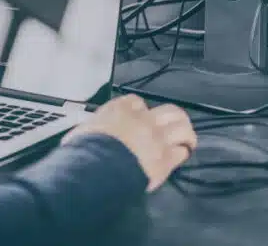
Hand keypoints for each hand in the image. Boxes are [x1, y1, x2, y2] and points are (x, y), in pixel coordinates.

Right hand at [64, 95, 195, 190]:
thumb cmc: (84, 149)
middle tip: (171, 125)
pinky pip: (181, 152)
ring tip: (184, 140)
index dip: (140, 109)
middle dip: (172, 117)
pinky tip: (179, 156)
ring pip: (183, 126)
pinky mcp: (165, 159)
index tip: (139, 117)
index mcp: (120, 110)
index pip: (136, 101)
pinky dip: (181, 153)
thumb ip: (93, 128)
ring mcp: (157, 138)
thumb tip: (86, 136)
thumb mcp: (83, 130)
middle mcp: (143, 119)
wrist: (97, 167)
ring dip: (184, 133)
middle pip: (169, 110)